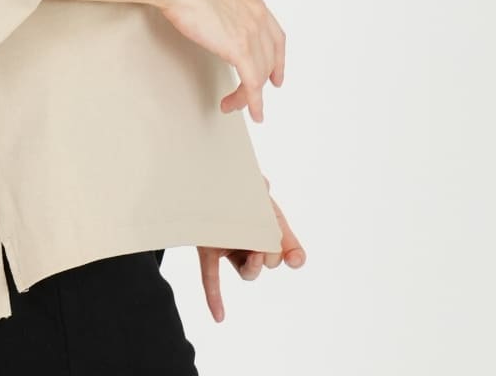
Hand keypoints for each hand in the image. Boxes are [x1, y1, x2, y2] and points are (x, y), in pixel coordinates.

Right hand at [157, 0, 284, 122]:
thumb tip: (216, 25)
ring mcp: (252, 32)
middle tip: (249, 98)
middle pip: (269, 59)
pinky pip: (253, 83)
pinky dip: (253, 102)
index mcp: (254, 3)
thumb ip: (224, 12)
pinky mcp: (240, 48)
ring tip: (233, 104)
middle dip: (261, 82)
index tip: (275, 77)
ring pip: (260, 74)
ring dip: (249, 96)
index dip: (278, 61)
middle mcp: (259, 17)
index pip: (276, 38)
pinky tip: (253, 112)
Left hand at [197, 177, 304, 323]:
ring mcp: (229, 248)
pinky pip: (212, 277)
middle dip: (271, 253)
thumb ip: (259, 185)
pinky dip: (215, 297)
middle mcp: (250, 241)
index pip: (284, 246)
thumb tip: (265, 185)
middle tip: (264, 242)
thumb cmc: (231, 183)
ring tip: (253, 256)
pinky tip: (219, 316)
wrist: (200, 178)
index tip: (295, 260)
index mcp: (265, 226)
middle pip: (270, 259)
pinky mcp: (207, 250)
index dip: (292, 254)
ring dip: (254, 268)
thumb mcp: (250, 184)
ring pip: (248, 271)